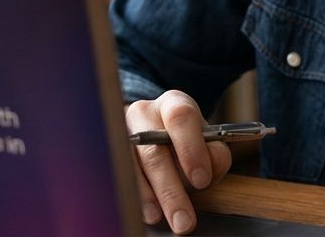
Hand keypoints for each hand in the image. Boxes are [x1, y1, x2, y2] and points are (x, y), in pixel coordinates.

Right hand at [126, 90, 232, 233]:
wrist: (155, 132)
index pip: (181, 117)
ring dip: (146, 197)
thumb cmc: (186, 141)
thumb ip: (215, 154)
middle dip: (170, 190)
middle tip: (183, 220)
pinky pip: (118, 176)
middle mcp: (143, 114)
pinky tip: (142, 211)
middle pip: (153, 151)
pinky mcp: (108, 152)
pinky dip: (132, 196)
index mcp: (173, 104)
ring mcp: (122, 134)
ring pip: (132, 167)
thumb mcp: (207, 141)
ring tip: (158, 218)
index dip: (191, 148)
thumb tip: (206, 173)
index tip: (202, 180)